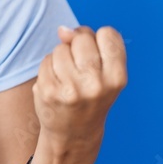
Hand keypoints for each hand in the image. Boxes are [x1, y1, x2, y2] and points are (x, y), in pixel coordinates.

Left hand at [33, 25, 126, 149]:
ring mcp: (70, 89)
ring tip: (68, 77)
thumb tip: (63, 30)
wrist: (74, 133)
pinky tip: (56, 83)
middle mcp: (96, 84)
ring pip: (60, 48)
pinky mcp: (48, 92)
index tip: (97, 55)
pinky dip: (48, 67)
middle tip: (80, 69)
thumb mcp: (105, 73)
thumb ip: (91, 43)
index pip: (108, 34)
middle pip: (81, 38)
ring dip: (61, 57)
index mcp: (117, 78)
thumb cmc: (91, 95)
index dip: (99, 39)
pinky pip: (45, 60)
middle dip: (77, 46)